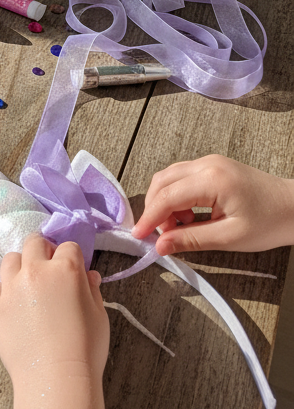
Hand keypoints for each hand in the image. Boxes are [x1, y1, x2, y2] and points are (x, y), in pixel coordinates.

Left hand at [0, 234, 108, 387]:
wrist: (55, 379)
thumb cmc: (85, 349)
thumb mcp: (99, 316)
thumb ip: (92, 290)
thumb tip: (88, 275)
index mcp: (66, 269)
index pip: (68, 247)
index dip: (72, 257)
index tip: (72, 270)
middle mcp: (35, 271)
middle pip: (34, 242)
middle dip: (43, 251)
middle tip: (48, 271)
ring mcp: (11, 287)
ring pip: (10, 259)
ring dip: (21, 266)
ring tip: (28, 286)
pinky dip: (3, 290)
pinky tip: (13, 305)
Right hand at [132, 155, 293, 255]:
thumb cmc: (270, 222)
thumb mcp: (229, 237)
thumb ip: (191, 239)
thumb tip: (161, 245)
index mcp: (212, 179)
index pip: (167, 196)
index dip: (150, 218)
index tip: (139, 236)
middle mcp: (207, 164)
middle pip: (163, 182)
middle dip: (155, 210)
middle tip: (159, 236)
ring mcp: (210, 162)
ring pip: (170, 178)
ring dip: (165, 203)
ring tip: (178, 229)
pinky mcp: (213, 167)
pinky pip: (183, 178)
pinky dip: (177, 198)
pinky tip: (188, 218)